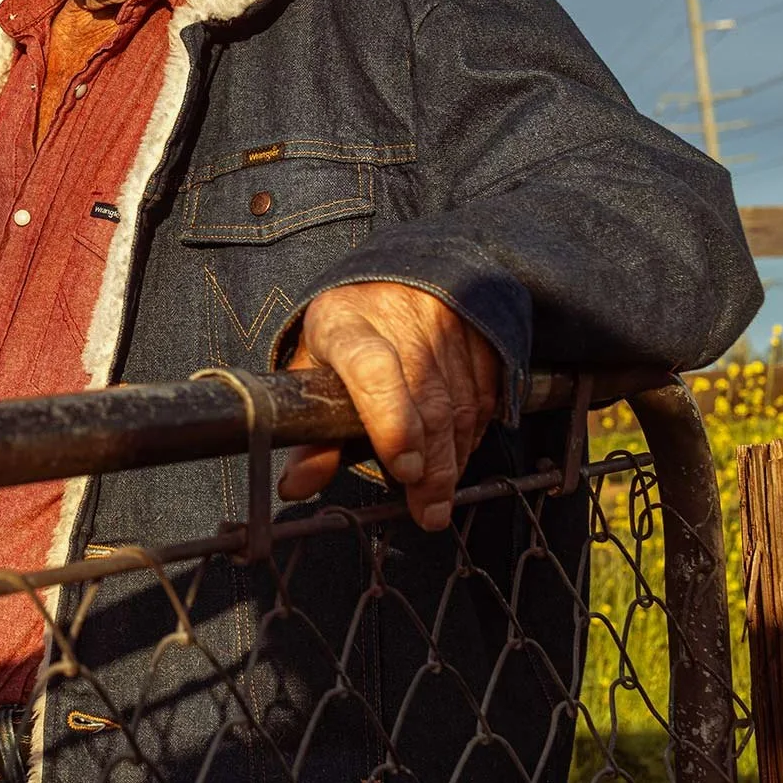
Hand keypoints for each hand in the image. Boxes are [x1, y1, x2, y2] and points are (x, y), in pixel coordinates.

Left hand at [279, 281, 501, 530]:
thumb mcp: (316, 367)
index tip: (403, 469)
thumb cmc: (348, 330)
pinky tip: (457, 455)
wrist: (400, 271)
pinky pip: (486, 396)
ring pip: (461, 404)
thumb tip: (296, 488)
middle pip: (425, 400)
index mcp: (345, 324)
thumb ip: (312, 433)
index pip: (372, 370)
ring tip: (438, 496)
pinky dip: (474, 434)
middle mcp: (399, 319)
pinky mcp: (481, 332)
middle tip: (428, 511)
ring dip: (453, 459)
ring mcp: (446, 322)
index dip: (392, 422)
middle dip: (431, 467)